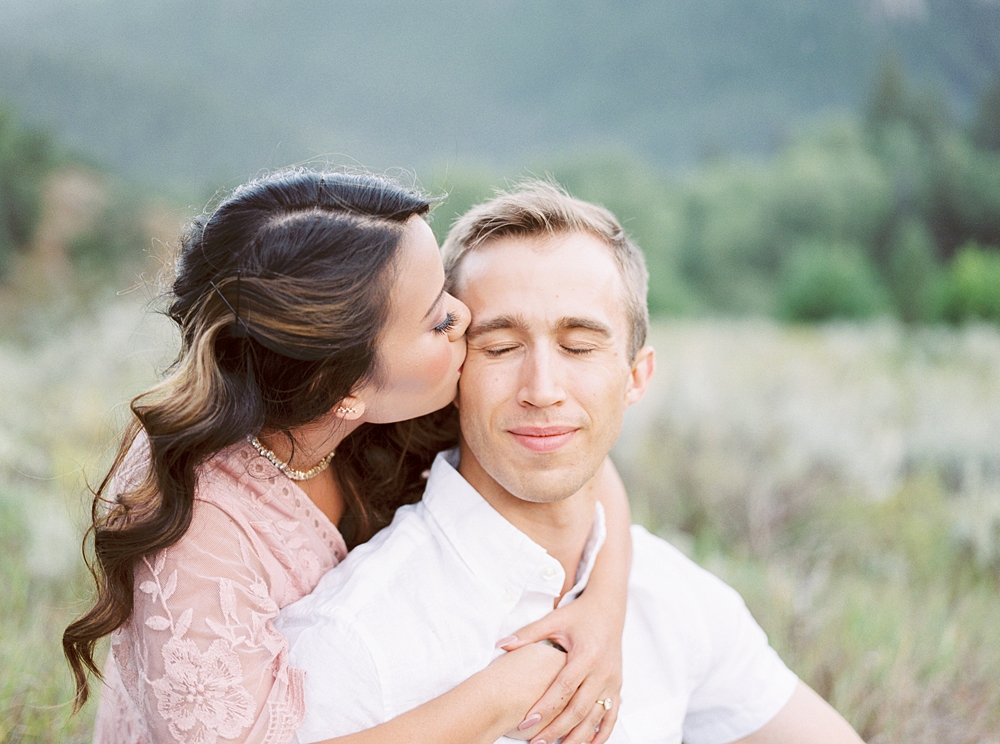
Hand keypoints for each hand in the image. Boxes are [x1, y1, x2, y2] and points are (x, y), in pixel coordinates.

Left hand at [498, 598, 623, 743]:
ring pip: (595, 718)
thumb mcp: (554, 620)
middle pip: (579, 709)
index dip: (545, 708)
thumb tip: (501, 644)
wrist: (608, 607)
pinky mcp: (617, 686)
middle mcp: (602, 671)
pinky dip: (600, 734)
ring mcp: (612, 681)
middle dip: (557, 729)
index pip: (564, 688)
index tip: (526, 722)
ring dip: (577, 737)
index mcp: (586, 655)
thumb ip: (528, 634)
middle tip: (536, 742)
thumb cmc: (580, 613)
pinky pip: (611, 716)